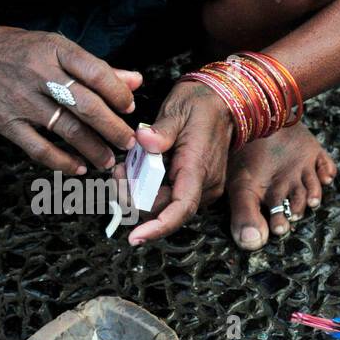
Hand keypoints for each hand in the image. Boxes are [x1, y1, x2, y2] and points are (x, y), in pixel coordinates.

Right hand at [0, 27, 140, 173]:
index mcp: (55, 50)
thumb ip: (97, 67)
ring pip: (67, 130)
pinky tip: (78, 168)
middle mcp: (39, 74)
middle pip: (86, 106)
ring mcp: (22, 101)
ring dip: (93, 149)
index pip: (96, 72)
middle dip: (112, 128)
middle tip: (127, 143)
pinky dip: (61, 162)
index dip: (118, 93)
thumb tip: (136, 80)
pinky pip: (39, 149)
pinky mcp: (8, 124)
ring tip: (108, 161)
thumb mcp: (57, 48)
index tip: (130, 108)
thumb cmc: (20, 52)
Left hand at [126, 80, 232, 244]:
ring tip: (124, 168)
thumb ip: (160, 130)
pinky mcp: (195, 186)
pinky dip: (148, 188)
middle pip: (163, 209)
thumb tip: (143, 141)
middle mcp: (204, 186)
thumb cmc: (201, 105)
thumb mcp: (178, 110)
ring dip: (139, 192)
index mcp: (198, 169)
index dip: (158, 226)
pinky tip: (137, 170)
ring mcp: (201, 188)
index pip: (181, 208)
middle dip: (134, 198)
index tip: (136, 237)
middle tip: (117, 173)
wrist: (223, 102)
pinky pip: (168, 196)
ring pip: (163, 205)